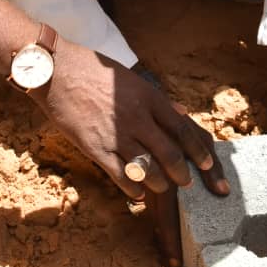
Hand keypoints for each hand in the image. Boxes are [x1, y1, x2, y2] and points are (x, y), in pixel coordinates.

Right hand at [35, 41, 229, 266]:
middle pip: (170, 154)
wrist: (58, 72)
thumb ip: (157, 101)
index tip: (208, 165)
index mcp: (150, 98)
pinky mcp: (95, 148)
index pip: (183, 129)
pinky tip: (138, 194)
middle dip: (182, 173)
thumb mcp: (133, 80)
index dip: (198, 151)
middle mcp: (138, 118)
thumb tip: (181, 112)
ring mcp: (116, 134)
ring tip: (163, 188)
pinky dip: (133, 188)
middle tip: (187, 183)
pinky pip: (120, 176)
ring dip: (159, 183)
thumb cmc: (95, 72)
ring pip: (148, 168)